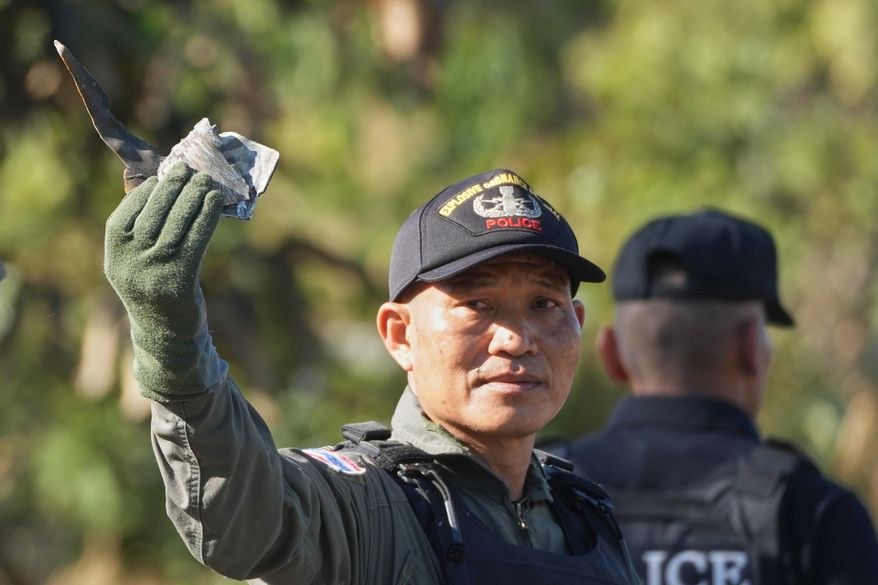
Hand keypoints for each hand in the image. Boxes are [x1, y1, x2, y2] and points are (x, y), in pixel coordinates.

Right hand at [105, 162, 227, 399]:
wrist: (167, 337)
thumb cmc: (156, 289)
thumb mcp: (137, 262)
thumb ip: (142, 230)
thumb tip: (163, 185)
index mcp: (113, 255)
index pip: (126, 213)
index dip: (147, 191)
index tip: (164, 176)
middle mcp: (128, 263)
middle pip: (153, 214)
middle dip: (173, 187)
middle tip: (190, 169)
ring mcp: (153, 273)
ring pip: (176, 224)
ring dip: (194, 197)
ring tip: (207, 180)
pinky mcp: (178, 281)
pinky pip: (195, 240)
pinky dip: (206, 217)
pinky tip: (215, 201)